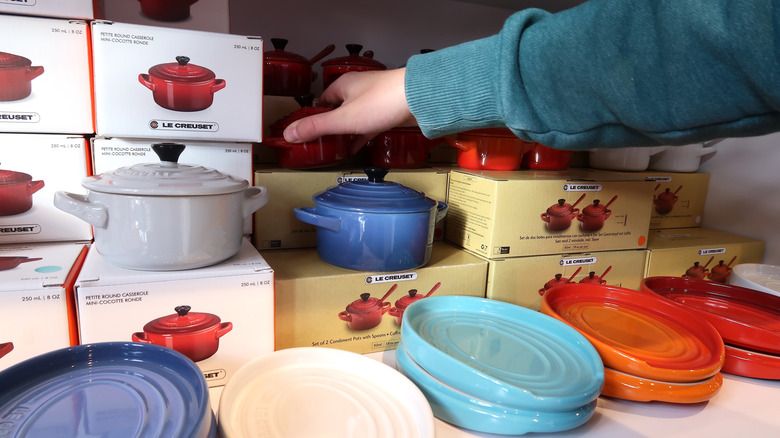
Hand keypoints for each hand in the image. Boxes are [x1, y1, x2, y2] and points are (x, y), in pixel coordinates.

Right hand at [282, 68, 415, 153]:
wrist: (419, 98)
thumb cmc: (382, 102)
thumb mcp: (343, 119)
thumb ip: (316, 127)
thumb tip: (289, 133)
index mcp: (342, 86)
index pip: (321, 102)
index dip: (313, 117)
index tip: (305, 132)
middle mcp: (357, 90)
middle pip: (337, 110)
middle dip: (329, 126)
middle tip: (320, 143)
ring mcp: (374, 101)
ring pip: (353, 118)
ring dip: (345, 132)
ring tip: (335, 148)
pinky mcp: (387, 112)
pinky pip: (369, 125)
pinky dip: (361, 136)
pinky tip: (356, 148)